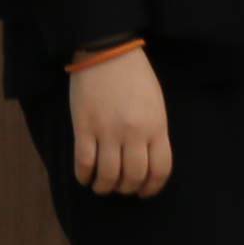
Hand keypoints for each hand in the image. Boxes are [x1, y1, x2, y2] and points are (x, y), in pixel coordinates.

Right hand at [68, 48, 172, 197]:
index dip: (151, 188)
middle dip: (126, 188)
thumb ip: (154, 132)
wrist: (107, 52)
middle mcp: (134, 134)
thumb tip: (146, 160)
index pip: (159, 170)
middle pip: (133, 177)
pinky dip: (84, 176)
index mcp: (156, 127)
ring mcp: (108, 131)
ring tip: (101, 186)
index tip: (143, 192)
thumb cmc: (135, 76)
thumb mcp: (156, 104)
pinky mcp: (84, 127)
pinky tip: (85, 178)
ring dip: (105, 187)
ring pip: (108, 175)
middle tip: (120, 187)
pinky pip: (84, 162)